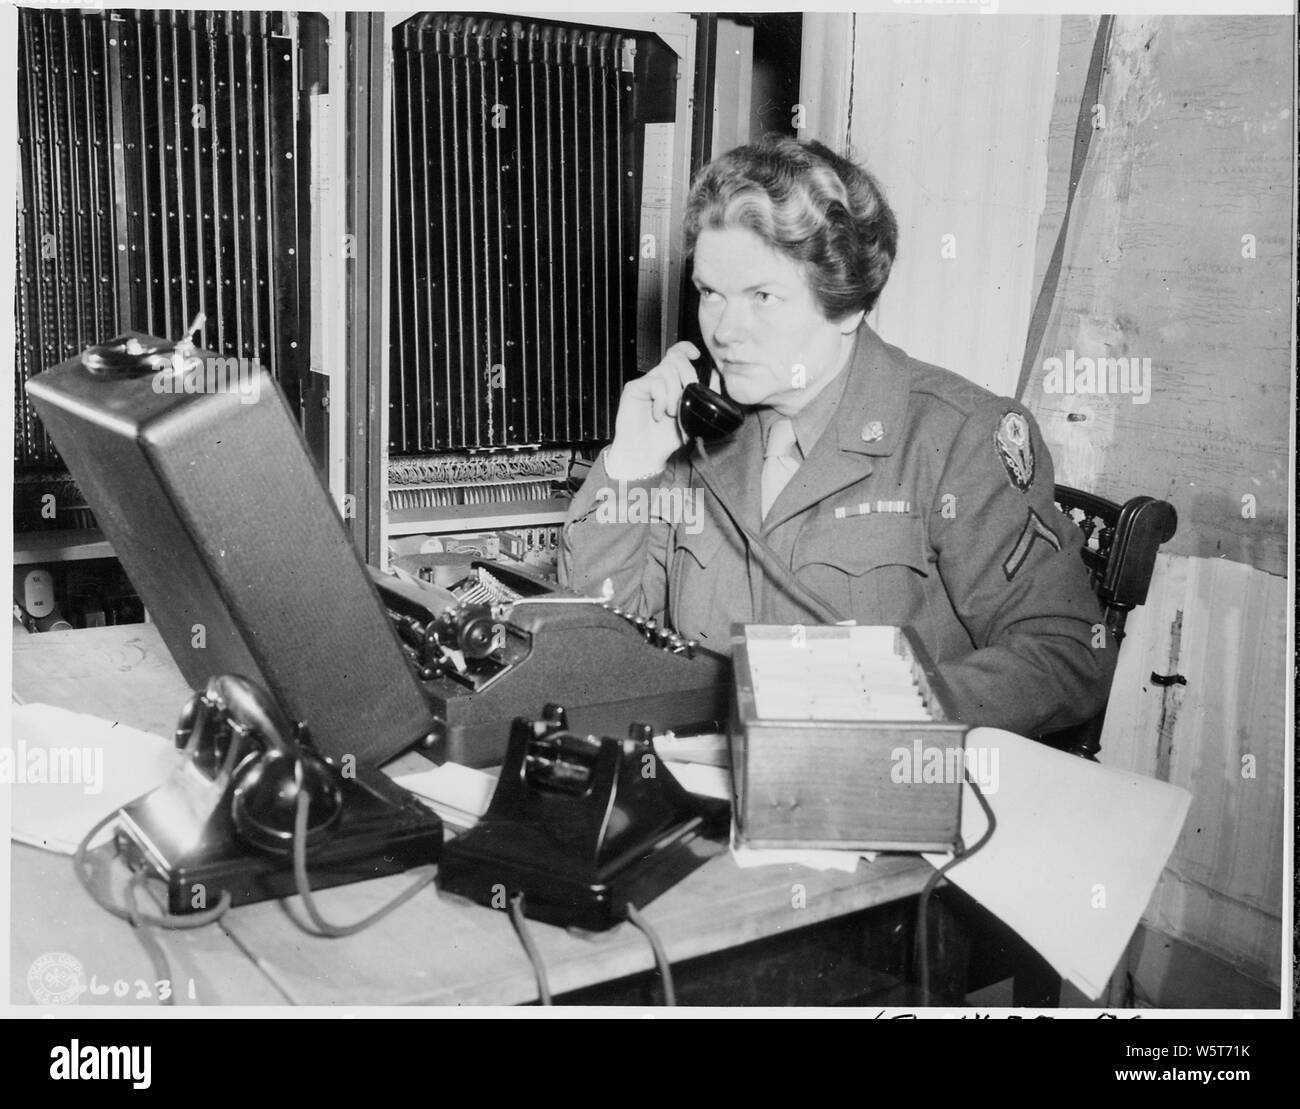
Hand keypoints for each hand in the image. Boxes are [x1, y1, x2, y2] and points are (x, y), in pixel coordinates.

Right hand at [604, 341, 701, 478]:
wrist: (645, 454)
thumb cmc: (665, 438)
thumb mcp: (692, 416)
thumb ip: (703, 395)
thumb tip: (715, 376)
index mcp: (670, 381)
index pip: (677, 353)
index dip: (686, 348)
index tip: (697, 355)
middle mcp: (657, 378)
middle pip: (675, 358)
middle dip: (688, 375)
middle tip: (687, 397)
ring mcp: (645, 382)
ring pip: (667, 370)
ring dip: (675, 394)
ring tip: (672, 413)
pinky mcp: (634, 389)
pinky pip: (655, 383)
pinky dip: (662, 400)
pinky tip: (659, 414)